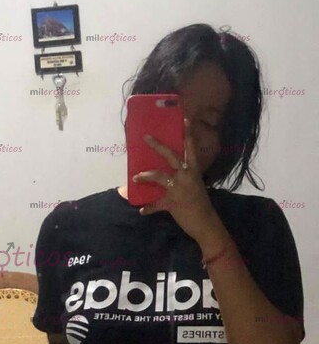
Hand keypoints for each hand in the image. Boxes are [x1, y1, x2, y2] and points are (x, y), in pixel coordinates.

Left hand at [132, 118, 219, 242]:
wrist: (206, 224)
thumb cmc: (200, 204)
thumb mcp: (194, 187)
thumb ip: (183, 179)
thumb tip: (168, 176)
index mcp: (194, 171)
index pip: (191, 149)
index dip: (188, 134)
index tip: (185, 119)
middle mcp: (187, 176)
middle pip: (171, 156)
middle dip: (157, 146)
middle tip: (146, 137)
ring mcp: (179, 188)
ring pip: (159, 176)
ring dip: (146, 176)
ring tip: (136, 177)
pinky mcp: (172, 202)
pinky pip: (156, 204)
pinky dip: (148, 208)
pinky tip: (141, 210)